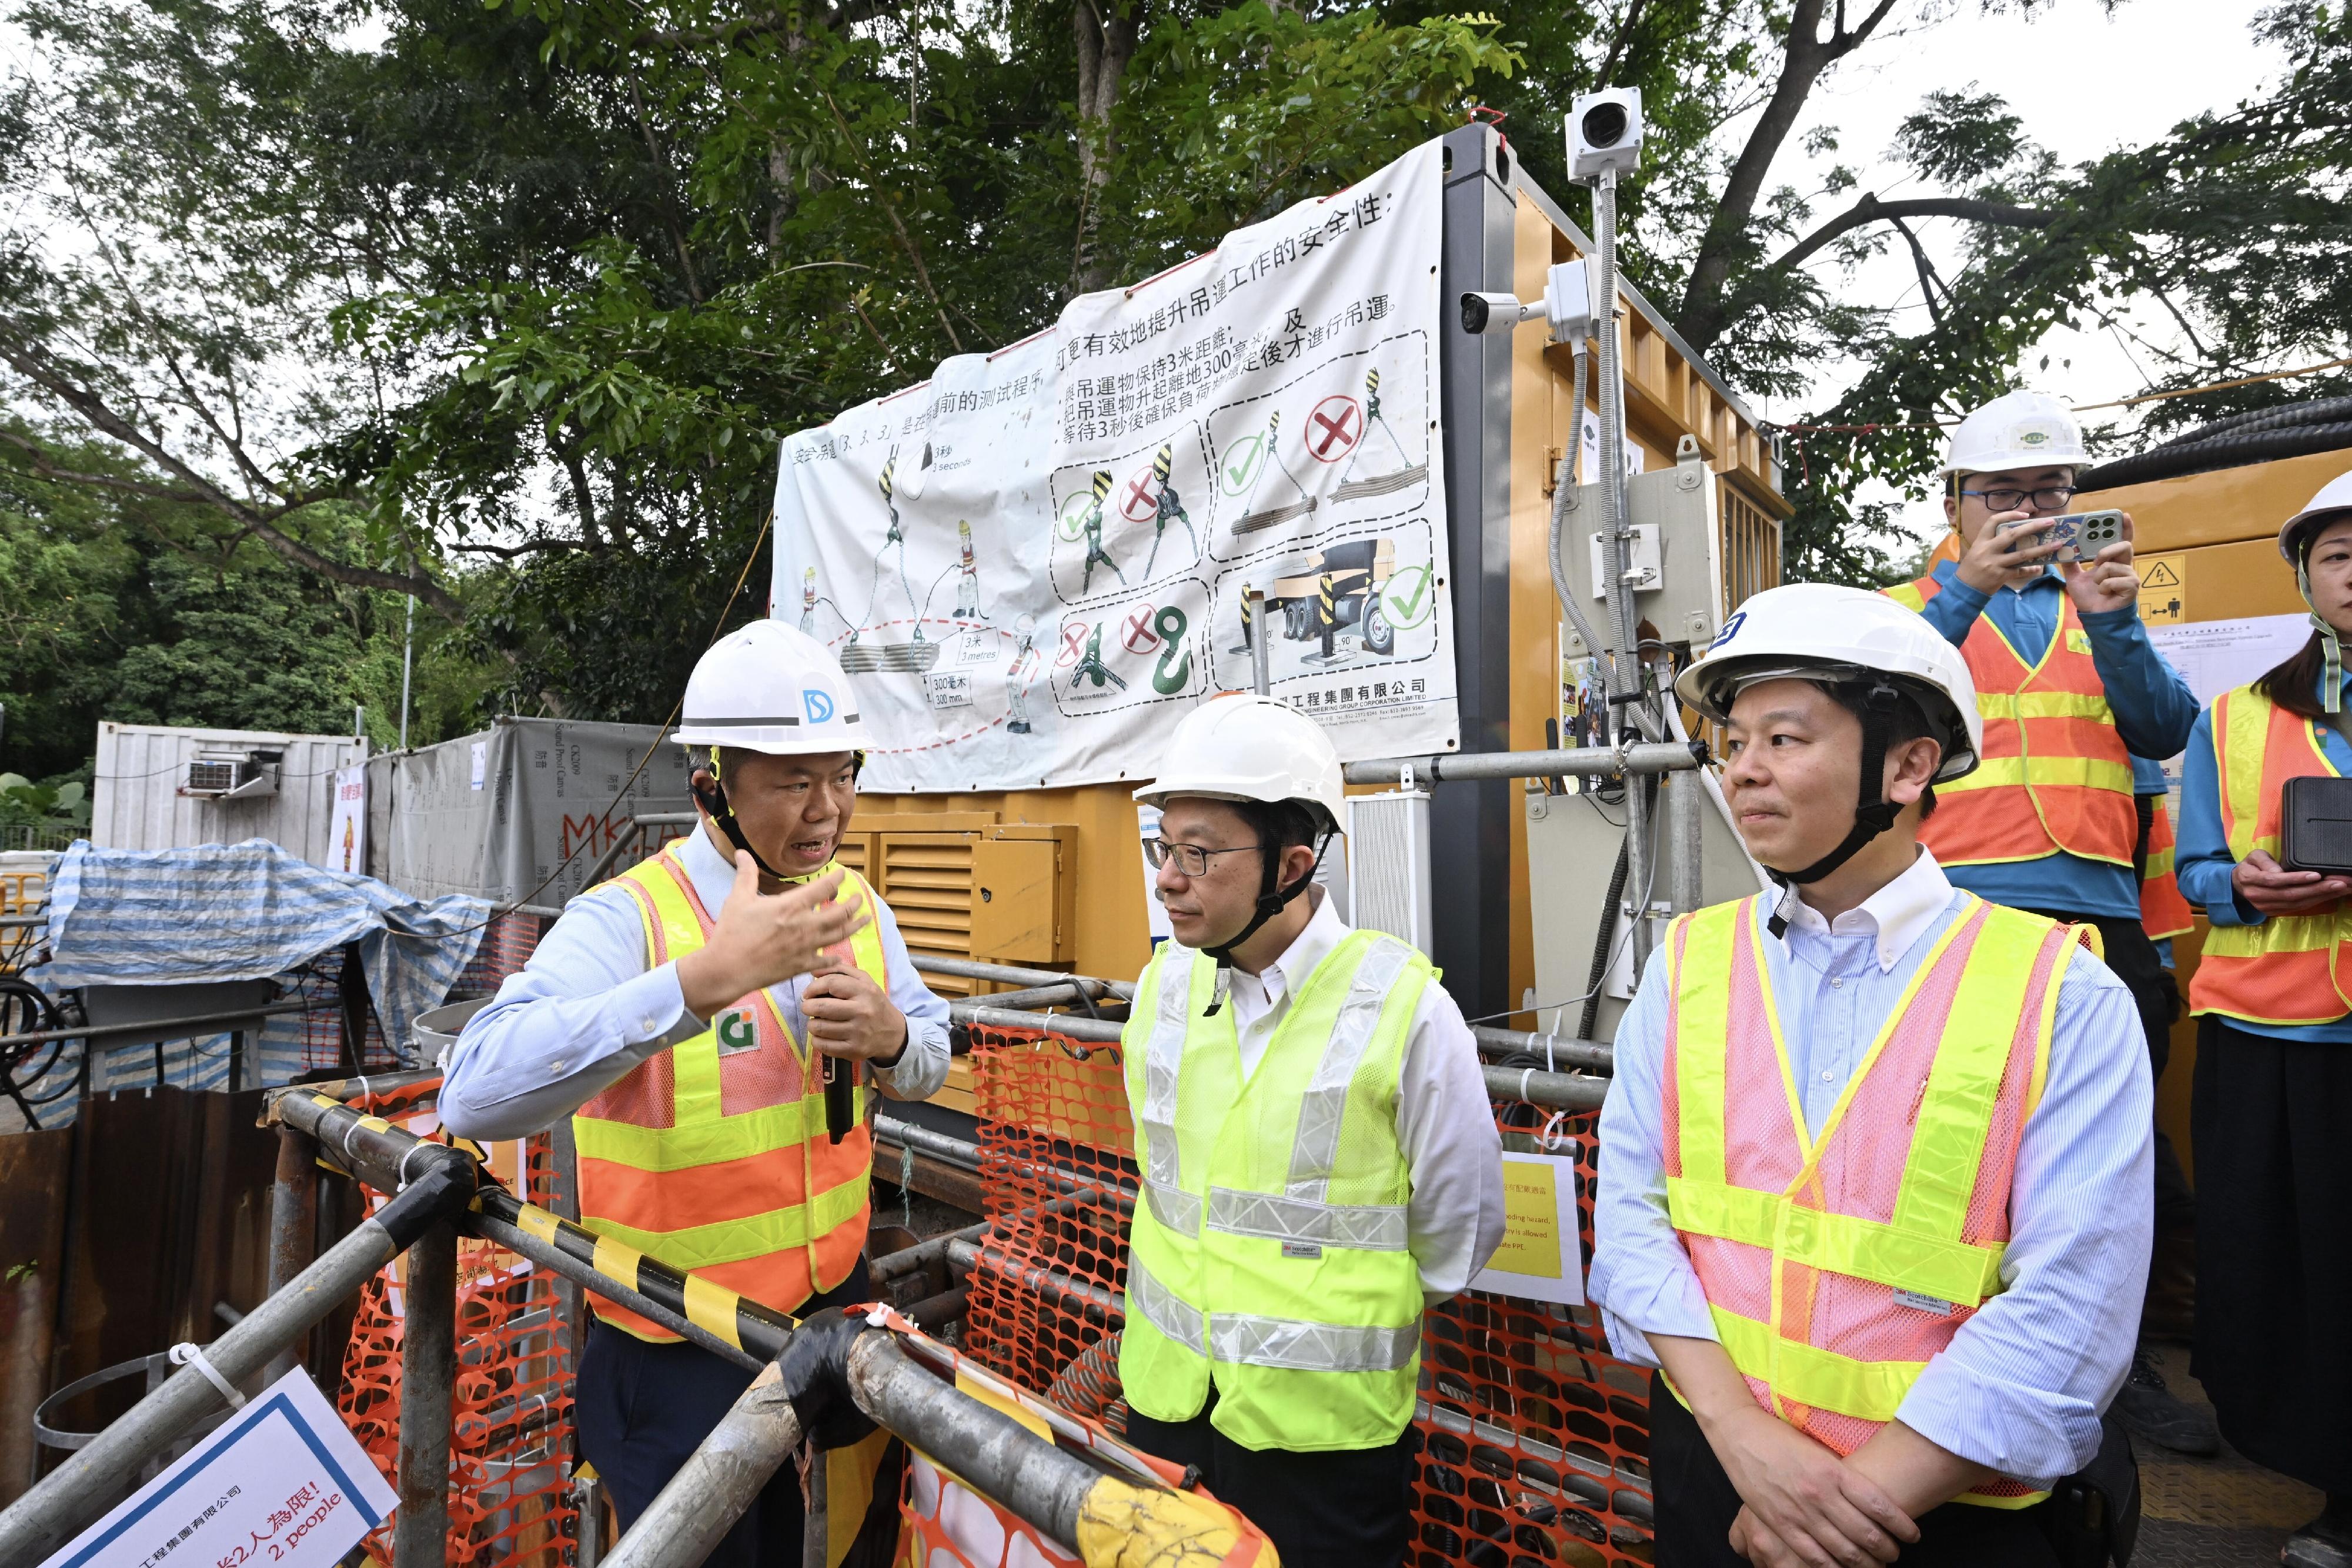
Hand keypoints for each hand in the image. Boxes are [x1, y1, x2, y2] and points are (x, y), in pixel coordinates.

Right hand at [675, 855, 871, 1018]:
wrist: (727, 969)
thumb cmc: (731, 932)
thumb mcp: (738, 899)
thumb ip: (746, 874)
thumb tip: (741, 851)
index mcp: (790, 906)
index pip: (824, 887)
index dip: (837, 879)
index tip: (842, 874)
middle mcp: (804, 925)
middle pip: (840, 912)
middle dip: (854, 903)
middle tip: (859, 898)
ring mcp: (805, 947)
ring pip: (840, 935)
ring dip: (855, 926)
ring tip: (865, 919)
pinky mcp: (801, 965)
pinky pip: (826, 961)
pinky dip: (835, 957)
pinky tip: (840, 955)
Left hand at [803, 955, 908, 1062]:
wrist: (892, 1033)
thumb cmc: (873, 1003)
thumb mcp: (864, 981)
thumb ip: (840, 971)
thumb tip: (813, 970)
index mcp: (865, 991)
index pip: (831, 983)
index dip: (813, 987)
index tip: (808, 993)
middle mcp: (863, 1012)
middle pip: (822, 1007)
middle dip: (808, 1006)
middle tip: (808, 1007)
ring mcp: (858, 1033)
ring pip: (819, 1028)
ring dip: (812, 1024)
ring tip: (817, 1021)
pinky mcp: (853, 1050)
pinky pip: (823, 1045)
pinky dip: (816, 1040)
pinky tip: (822, 1035)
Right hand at [1701, 1405, 1916, 1566]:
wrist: (1740, 1435)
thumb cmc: (1783, 1439)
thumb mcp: (1820, 1452)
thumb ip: (1843, 1477)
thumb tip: (1872, 1503)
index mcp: (1833, 1471)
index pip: (1879, 1505)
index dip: (1901, 1525)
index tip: (1913, 1534)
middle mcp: (1819, 1493)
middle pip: (1865, 1533)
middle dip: (1887, 1549)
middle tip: (1896, 1553)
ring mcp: (1798, 1512)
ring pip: (1843, 1550)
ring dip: (1865, 1562)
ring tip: (1877, 1564)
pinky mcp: (1780, 1524)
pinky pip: (1813, 1555)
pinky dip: (1834, 1567)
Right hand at [1953, 509, 2061, 595]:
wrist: (1964, 589)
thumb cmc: (1971, 568)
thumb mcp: (1977, 551)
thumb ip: (1992, 543)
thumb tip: (2015, 535)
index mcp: (1981, 541)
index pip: (1994, 521)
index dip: (2010, 514)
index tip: (2025, 514)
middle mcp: (1987, 550)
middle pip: (2013, 535)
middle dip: (2033, 527)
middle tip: (2049, 522)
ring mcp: (1995, 564)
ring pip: (2022, 554)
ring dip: (2042, 549)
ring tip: (2057, 544)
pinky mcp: (2000, 576)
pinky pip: (2020, 571)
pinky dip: (2031, 569)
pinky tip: (2040, 567)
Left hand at [2063, 512, 2137, 614]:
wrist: (2094, 616)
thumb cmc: (2089, 597)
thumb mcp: (2074, 577)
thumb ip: (2070, 563)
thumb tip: (2061, 548)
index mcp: (2113, 561)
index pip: (2121, 540)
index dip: (2125, 528)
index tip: (2124, 515)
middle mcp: (2124, 565)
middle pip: (2124, 546)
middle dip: (2107, 550)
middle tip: (2097, 560)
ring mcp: (2130, 576)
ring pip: (2111, 566)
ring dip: (2098, 577)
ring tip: (2098, 586)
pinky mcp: (2132, 586)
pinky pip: (2113, 580)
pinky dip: (2103, 587)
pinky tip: (2105, 593)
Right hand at [2233, 848, 2351, 916]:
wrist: (2238, 886)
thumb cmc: (2250, 867)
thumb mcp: (2253, 856)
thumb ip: (2265, 861)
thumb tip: (2280, 872)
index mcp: (2250, 880)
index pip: (2275, 880)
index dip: (2296, 879)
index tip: (2316, 875)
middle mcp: (2258, 896)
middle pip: (2291, 895)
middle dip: (2318, 889)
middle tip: (2340, 883)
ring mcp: (2267, 907)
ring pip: (2297, 903)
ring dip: (2322, 896)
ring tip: (2342, 888)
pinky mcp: (2275, 912)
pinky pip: (2298, 908)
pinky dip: (2316, 901)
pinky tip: (2331, 895)